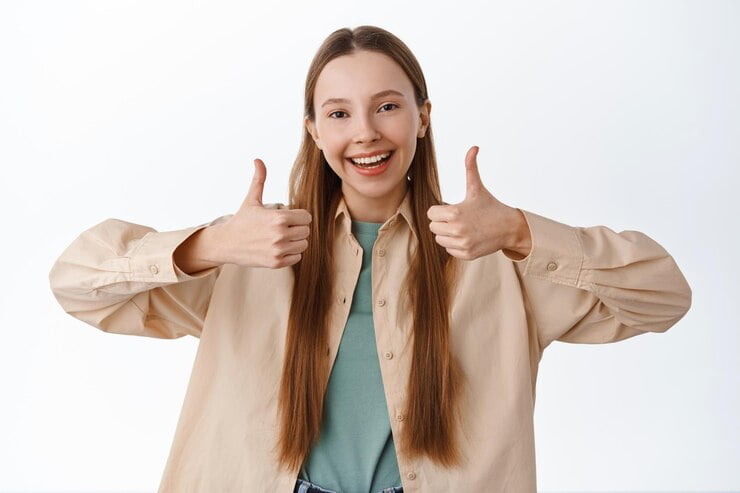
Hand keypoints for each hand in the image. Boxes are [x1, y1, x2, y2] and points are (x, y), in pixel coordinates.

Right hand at [212, 159, 311, 268]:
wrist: (227, 243)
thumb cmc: (242, 220)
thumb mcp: (251, 199)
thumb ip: (259, 180)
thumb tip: (258, 160)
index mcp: (278, 218)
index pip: (306, 217)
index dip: (298, 216)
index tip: (287, 217)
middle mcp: (280, 235)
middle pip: (306, 231)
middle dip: (297, 228)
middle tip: (282, 228)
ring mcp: (278, 250)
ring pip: (303, 244)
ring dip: (295, 242)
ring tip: (280, 238)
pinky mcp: (276, 263)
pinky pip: (297, 257)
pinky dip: (291, 254)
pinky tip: (278, 248)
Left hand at [426, 146, 525, 260]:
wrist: (510, 228)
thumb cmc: (491, 206)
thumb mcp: (477, 187)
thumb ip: (471, 167)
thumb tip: (474, 147)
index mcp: (455, 213)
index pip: (431, 214)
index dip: (439, 210)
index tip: (451, 209)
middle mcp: (457, 230)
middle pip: (433, 228)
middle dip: (442, 222)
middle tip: (458, 218)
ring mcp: (462, 244)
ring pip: (440, 240)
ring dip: (447, 234)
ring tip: (463, 227)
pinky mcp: (466, 254)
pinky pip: (449, 250)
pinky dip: (455, 245)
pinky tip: (468, 237)